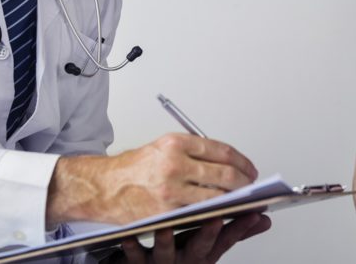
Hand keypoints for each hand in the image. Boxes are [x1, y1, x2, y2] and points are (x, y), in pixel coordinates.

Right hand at [47, 133, 257, 224]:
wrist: (103, 187)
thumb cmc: (132, 168)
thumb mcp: (162, 148)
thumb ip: (192, 153)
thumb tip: (226, 163)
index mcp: (175, 142)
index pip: (221, 150)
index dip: (242, 161)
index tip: (250, 168)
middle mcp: (174, 163)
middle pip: (225, 173)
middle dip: (245, 182)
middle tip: (252, 186)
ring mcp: (171, 189)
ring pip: (216, 195)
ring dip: (235, 199)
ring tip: (243, 200)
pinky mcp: (166, 212)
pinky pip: (199, 213)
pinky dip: (215, 213)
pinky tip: (223, 213)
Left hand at [111, 213, 271, 263]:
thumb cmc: (179, 253)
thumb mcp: (210, 246)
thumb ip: (235, 232)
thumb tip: (265, 219)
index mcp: (205, 250)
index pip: (226, 239)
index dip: (240, 227)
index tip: (253, 212)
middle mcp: (187, 257)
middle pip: (200, 247)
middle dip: (209, 234)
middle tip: (215, 218)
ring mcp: (164, 261)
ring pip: (166, 253)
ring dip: (167, 242)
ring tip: (165, 228)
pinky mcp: (139, 263)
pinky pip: (134, 257)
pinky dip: (132, 247)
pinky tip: (128, 237)